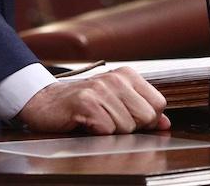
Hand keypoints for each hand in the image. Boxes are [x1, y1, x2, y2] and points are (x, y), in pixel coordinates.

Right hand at [16, 67, 170, 133]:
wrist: (44, 101)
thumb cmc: (81, 103)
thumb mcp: (115, 102)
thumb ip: (141, 110)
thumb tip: (165, 123)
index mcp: (127, 75)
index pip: (158, 104)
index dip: (147, 119)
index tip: (127, 118)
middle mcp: (116, 78)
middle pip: (146, 117)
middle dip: (130, 127)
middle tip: (108, 120)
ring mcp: (101, 89)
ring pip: (127, 127)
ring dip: (111, 132)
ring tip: (95, 121)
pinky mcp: (86, 102)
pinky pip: (107, 129)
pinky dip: (97, 133)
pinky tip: (85, 123)